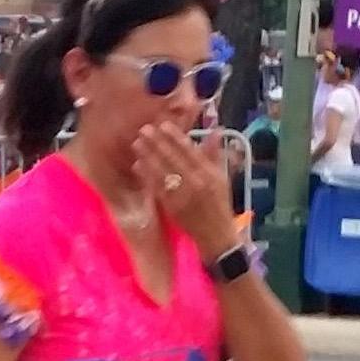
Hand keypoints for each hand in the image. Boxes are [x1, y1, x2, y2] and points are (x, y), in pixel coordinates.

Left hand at [132, 114, 240, 259]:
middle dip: (157, 143)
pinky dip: (147, 176)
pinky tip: (138, 166)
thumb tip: (215, 131)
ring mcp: (183, 196)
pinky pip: (157, 189)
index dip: (175, 137)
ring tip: (137, 144)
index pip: (190, 151)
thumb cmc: (220, 204)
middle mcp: (196, 182)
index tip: (163, 125)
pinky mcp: (172, 208)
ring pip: (163, 173)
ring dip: (148, 157)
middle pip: (173, 159)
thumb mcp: (221, 177)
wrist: (216, 235)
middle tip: (144, 130)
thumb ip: (214, 154)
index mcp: (209, 173)